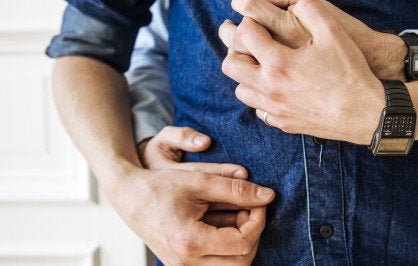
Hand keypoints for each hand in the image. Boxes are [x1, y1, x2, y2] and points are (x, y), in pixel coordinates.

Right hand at [114, 126, 274, 264]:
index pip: (243, 243)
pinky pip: (216, 264)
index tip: (259, 202)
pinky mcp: (182, 265)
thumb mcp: (200, 181)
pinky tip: (225, 225)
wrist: (128, 196)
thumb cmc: (159, 186)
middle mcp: (186, 262)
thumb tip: (268, 196)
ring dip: (242, 243)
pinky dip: (228, 248)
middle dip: (254, 235)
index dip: (258, 221)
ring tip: (238, 216)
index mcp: (190, 241)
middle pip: (241, 262)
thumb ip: (237, 190)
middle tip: (250, 211)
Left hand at [221, 0, 384, 143]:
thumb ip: (308, 8)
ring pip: (241, 90)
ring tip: (260, 64)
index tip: (257, 19)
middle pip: (232, 65)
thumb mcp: (333, 31)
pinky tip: (275, 88)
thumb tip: (288, 1)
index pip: (245, 35)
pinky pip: (258, 110)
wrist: (365, 113)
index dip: (248, 21)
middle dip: (235, 48)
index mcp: (279, 62)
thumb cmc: (350, 71)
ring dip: (246, 74)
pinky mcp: (283, 123)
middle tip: (248, 40)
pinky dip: (260, 97)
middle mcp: (271, 87)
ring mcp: (275, 108)